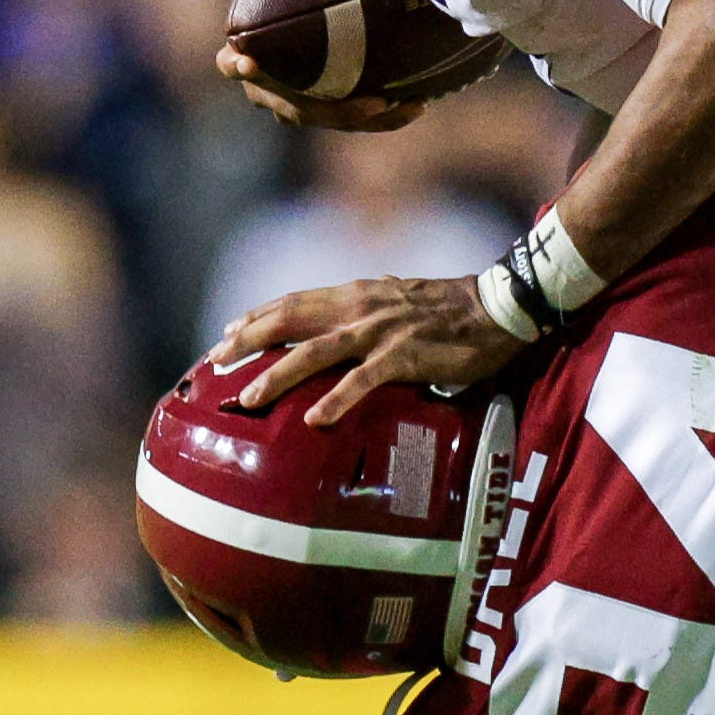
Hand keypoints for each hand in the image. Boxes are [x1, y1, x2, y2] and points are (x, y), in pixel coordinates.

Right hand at [214, 41, 422, 131]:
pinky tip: (418, 104)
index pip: (230, 65)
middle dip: (328, 109)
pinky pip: (357, 121)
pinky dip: (386, 117)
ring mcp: (299, 107)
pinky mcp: (329, 113)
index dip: (236, 66)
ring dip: (364, 116)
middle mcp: (269, 90)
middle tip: (369, 102)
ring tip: (397, 103)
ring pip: (330, 119)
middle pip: (294, 109)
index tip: (249, 63)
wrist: (302, 20)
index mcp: (244, 56)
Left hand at [215, 273, 525, 424]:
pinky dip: (335, 400)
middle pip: (290, 321)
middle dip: (248, 341)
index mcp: (356, 294)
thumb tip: (350, 317)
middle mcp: (360, 309)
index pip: (294, 302)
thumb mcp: (399, 299)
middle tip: (215, 362)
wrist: (498, 306)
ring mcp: (380, 332)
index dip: (257, 316)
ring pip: (315, 352)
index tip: (226, 333)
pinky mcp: (404, 357)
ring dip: (277, 374)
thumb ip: (369, 308)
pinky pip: (362, 381)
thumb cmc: (452, 307)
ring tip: (249, 397)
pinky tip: (313, 420)